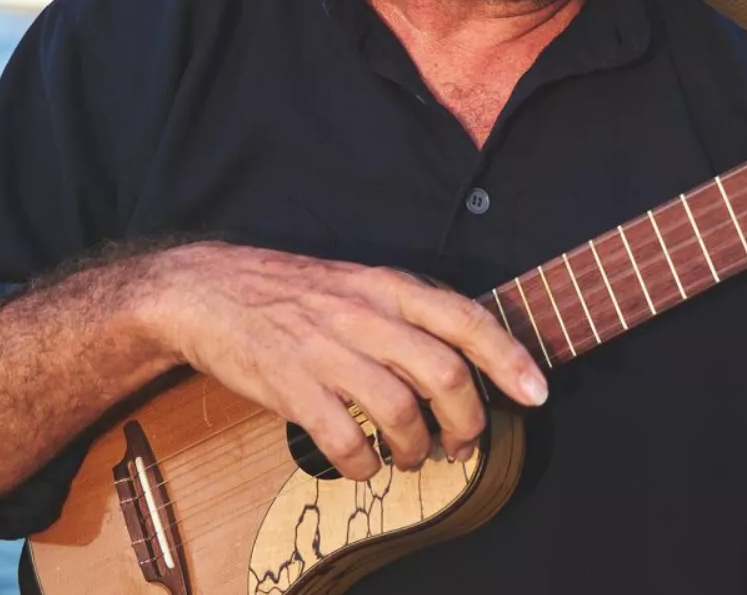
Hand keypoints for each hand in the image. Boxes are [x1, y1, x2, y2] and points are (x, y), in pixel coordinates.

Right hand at [142, 244, 547, 480]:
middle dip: (467, 422)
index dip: (509, 359)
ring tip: (412, 456)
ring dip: (417, 448)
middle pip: (445, 375)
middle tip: (463, 443)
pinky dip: (364, 464)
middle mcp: (365, 315)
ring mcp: (328, 351)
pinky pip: (345, 440)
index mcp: (388, 286)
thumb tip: (468, 357)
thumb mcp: (360, 282)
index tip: (536, 393)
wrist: (210, 289)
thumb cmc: (294, 291)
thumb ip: (409, 313)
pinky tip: (365, 464)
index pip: (466, 319)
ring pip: (400, 411)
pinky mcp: (292, 387)